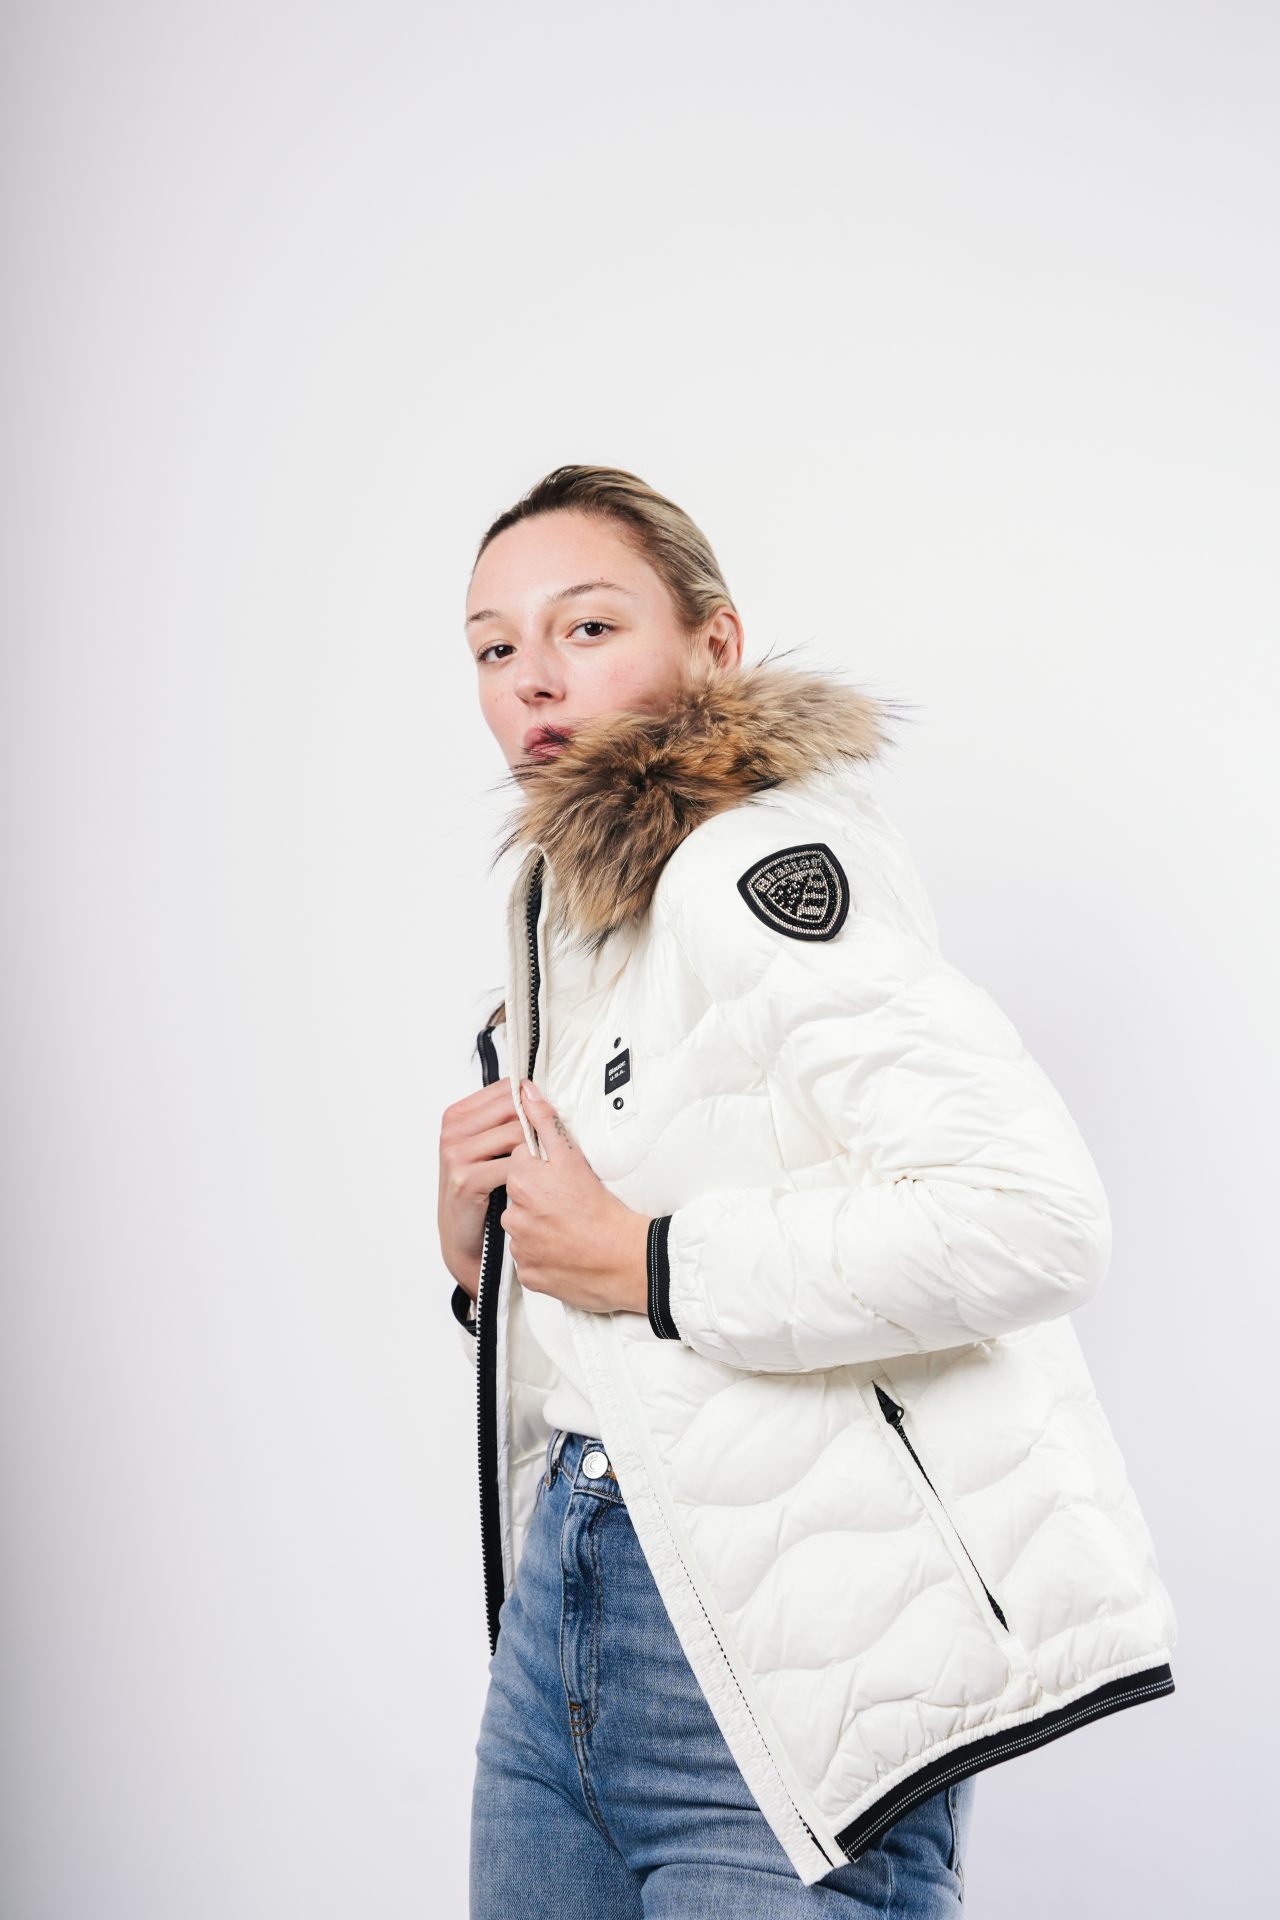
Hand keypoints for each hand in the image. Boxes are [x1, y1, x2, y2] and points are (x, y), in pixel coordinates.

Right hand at [437, 1076, 527, 1300]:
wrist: (463, 1236)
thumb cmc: (481, 1189)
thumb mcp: (489, 1148)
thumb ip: (506, 1119)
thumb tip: (538, 1092)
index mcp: (457, 1115)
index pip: (506, 1089)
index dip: (533, 1100)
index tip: (549, 1116)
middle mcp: (453, 1130)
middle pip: (513, 1108)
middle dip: (538, 1123)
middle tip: (555, 1141)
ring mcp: (456, 1154)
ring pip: (516, 1133)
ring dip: (537, 1147)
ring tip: (549, 1162)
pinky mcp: (466, 1179)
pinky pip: (512, 1165)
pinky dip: (530, 1172)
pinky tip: (537, 1182)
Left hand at [502, 1080, 649, 1314]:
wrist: (623, 1259)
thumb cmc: (601, 1209)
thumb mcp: (573, 1156)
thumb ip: (545, 1121)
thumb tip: (525, 1091)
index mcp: (521, 1182)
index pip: (520, 1163)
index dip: (543, 1168)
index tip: (563, 1180)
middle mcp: (513, 1216)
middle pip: (520, 1196)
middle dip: (539, 1197)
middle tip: (570, 1204)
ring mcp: (520, 1248)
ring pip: (524, 1228)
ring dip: (540, 1226)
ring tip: (570, 1228)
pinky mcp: (528, 1274)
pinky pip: (530, 1259)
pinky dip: (543, 1254)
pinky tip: (565, 1250)